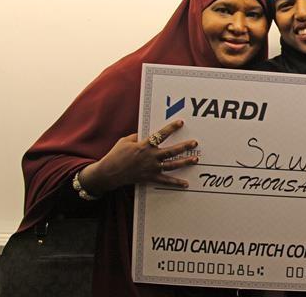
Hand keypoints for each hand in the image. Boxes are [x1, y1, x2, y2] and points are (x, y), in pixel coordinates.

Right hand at [79, 120, 197, 193]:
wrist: (109, 172)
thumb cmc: (116, 154)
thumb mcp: (125, 141)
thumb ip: (138, 136)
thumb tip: (148, 134)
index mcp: (144, 145)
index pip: (160, 135)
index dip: (171, 128)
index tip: (181, 122)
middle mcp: (150, 157)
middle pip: (171, 151)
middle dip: (184, 146)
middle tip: (194, 142)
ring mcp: (151, 168)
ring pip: (172, 165)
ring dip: (184, 162)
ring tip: (196, 159)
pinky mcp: (150, 177)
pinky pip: (165, 181)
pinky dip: (176, 183)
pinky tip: (186, 184)